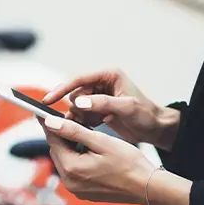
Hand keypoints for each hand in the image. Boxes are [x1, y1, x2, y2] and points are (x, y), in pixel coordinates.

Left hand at [38, 115, 155, 204]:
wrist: (147, 188)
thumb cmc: (129, 163)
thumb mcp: (101, 141)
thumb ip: (73, 131)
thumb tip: (50, 122)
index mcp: (72, 168)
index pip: (53, 140)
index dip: (49, 124)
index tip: (42, 111)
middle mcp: (69, 182)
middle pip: (57, 151)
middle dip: (61, 135)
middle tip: (67, 118)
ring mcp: (76, 189)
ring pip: (65, 160)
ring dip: (70, 146)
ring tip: (82, 133)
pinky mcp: (83, 192)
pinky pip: (74, 171)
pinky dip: (77, 158)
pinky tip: (89, 150)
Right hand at [42, 69, 180, 150]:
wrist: (156, 129)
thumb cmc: (146, 115)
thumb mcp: (126, 108)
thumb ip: (102, 103)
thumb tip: (79, 102)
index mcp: (108, 75)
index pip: (78, 79)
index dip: (62, 89)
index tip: (47, 100)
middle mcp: (101, 83)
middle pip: (74, 94)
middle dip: (76, 109)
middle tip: (88, 120)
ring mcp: (98, 97)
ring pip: (76, 106)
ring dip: (80, 117)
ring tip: (96, 123)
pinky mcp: (97, 109)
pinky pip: (81, 115)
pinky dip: (84, 122)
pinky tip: (95, 126)